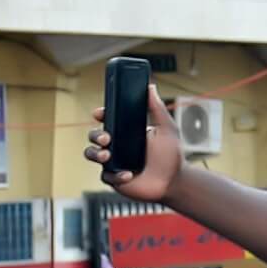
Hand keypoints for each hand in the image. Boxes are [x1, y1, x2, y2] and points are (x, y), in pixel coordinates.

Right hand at [84, 86, 182, 204]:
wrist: (174, 180)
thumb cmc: (171, 154)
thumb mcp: (166, 128)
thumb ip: (157, 108)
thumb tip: (150, 87)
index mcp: (127, 131)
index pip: (108, 119)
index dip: (101, 114)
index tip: (99, 112)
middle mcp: (117, 145)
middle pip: (94, 135)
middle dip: (95, 135)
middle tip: (106, 138)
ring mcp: (114, 161)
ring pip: (92, 154)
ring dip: (95, 153)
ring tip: (107, 155)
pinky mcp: (114, 178)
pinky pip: (105, 175)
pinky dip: (115, 175)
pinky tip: (128, 174)